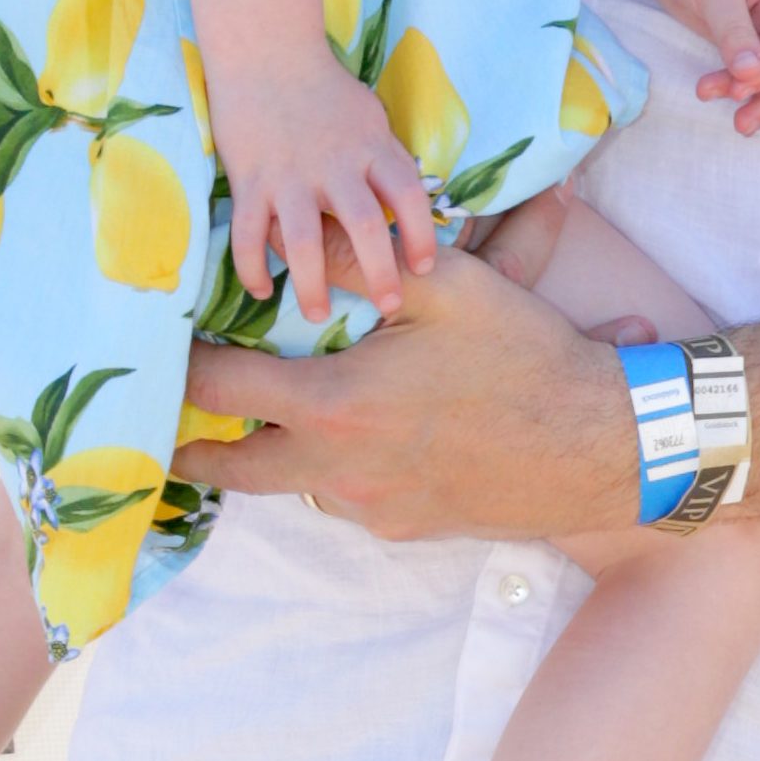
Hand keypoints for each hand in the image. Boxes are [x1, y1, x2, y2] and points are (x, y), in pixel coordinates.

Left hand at [176, 243, 640, 534]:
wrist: (599, 446)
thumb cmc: (526, 358)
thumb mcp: (453, 287)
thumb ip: (367, 261)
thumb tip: (305, 232)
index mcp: (338, 407)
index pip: (221, 392)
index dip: (180, 370)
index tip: (160, 354)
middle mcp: (340, 470)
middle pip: (230, 471)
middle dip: (190, 448)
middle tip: (168, 427)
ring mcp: (371, 507)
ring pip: (295, 485)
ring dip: (280, 454)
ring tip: (283, 418)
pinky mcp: (403, 528)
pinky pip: (349, 499)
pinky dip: (343, 470)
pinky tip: (377, 437)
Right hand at [206, 55, 436, 322]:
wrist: (266, 51)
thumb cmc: (325, 90)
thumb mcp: (372, 119)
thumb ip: (388, 161)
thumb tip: (410, 205)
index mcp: (373, 149)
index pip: (411, 197)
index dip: (423, 235)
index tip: (425, 266)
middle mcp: (336, 166)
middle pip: (367, 227)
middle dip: (381, 273)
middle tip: (390, 306)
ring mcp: (291, 175)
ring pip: (305, 241)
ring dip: (313, 284)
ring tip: (318, 313)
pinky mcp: (251, 180)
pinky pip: (250, 233)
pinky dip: (252, 266)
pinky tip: (261, 290)